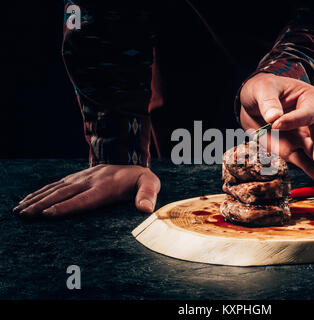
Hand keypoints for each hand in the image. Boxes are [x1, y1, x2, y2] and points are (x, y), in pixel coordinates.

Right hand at [12, 164, 160, 217]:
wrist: (131, 159)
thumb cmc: (140, 178)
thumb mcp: (150, 184)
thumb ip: (148, 195)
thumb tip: (144, 209)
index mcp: (106, 187)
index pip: (84, 199)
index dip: (66, 207)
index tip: (48, 214)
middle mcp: (89, 181)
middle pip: (63, 194)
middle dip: (43, 205)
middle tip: (24, 215)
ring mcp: (81, 178)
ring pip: (55, 189)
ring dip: (36, 199)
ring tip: (19, 210)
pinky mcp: (76, 177)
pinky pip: (56, 184)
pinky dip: (40, 192)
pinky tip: (28, 199)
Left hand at [240, 73, 313, 182]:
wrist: (251, 104)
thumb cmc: (261, 90)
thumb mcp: (262, 88)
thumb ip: (268, 101)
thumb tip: (274, 118)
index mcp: (308, 99)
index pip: (307, 112)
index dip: (293, 120)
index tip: (275, 124)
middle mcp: (311, 119)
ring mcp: (303, 136)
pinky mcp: (291, 149)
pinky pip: (303, 160)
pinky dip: (311, 169)